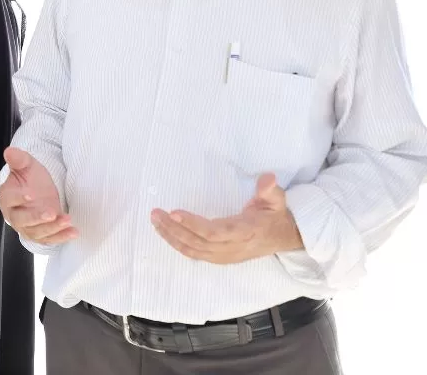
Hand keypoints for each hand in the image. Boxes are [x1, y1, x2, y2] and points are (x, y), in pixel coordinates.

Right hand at [0, 147, 76, 244]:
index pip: (10, 199)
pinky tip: (73, 232)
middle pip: (21, 220)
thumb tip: (9, 151)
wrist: (40, 191)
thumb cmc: (30, 178)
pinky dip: (61, 237)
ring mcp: (26, 227)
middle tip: (51, 212)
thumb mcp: (27, 165)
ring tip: (67, 220)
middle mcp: (14, 215)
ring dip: (52, 228)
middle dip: (36, 217)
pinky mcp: (40, 234)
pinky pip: (48, 240)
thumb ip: (18, 159)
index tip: (30, 194)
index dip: (19, 198)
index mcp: (7, 196)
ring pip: (36, 232)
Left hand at [151, 173, 304, 263]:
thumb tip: (267, 177)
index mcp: (245, 231)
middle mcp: (233, 247)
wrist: (282, 238)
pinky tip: (165, 233)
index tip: (174, 212)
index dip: (193, 224)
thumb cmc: (275, 215)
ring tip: (155, 220)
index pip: (215, 232)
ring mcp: (225, 256)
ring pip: (193, 250)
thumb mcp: (276, 199)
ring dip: (171, 236)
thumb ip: (269, 189)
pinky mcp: (220, 258)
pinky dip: (178, 244)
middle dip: (174, 228)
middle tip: (156, 213)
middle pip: (198, 242)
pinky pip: (195, 254)